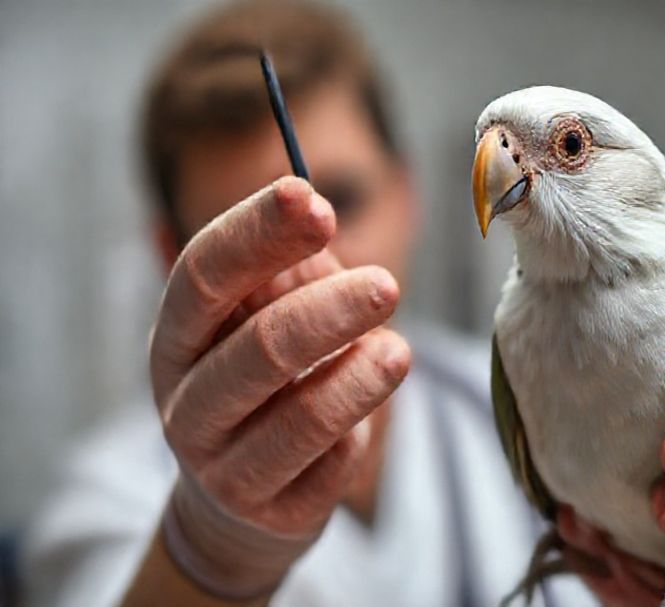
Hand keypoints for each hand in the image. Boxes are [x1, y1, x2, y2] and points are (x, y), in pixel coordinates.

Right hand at [149, 177, 410, 599]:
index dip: (257, 232)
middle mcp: (187, 400)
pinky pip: (330, 465)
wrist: (241, 495)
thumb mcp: (266, 315)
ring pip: (301, 418)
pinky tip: (368, 407)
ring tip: (399, 351)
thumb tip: (313, 210)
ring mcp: (224, 464)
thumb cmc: (264, 378)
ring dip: (360, 379)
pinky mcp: (272, 509)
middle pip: (258, 347)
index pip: (204, 273)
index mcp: (179, 334)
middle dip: (327, 311)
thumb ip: (290, 270)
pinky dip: (359, 431)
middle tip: (387, 285)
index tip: (313, 199)